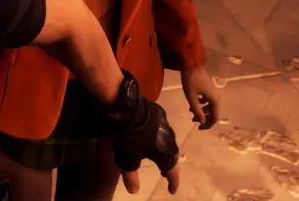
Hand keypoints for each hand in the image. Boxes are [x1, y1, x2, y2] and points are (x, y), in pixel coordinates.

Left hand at [106, 71, 180, 194]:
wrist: (127, 106)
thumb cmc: (127, 135)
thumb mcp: (125, 158)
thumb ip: (131, 176)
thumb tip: (134, 191)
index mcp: (164, 153)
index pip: (171, 171)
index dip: (173, 182)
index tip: (172, 190)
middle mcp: (169, 140)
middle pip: (173, 156)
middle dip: (170, 165)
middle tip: (165, 172)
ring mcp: (166, 125)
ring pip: (170, 141)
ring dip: (166, 150)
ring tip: (160, 154)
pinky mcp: (160, 113)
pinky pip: (163, 128)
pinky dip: (160, 135)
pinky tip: (153, 135)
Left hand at [181, 67, 219, 129]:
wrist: (191, 64)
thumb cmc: (191, 81)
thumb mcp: (191, 97)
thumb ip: (197, 110)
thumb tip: (202, 121)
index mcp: (214, 100)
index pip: (214, 117)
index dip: (208, 125)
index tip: (199, 128)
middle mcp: (216, 96)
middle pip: (213, 112)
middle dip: (203, 118)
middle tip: (193, 120)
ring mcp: (213, 91)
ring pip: (210, 105)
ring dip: (202, 111)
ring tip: (191, 112)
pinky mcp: (209, 87)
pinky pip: (208, 99)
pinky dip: (202, 103)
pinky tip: (194, 102)